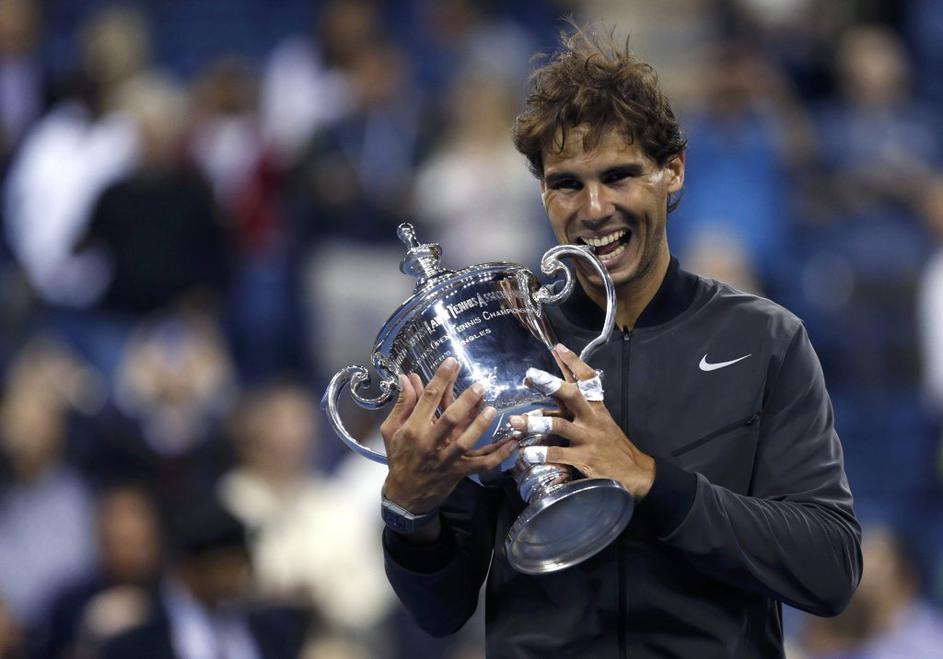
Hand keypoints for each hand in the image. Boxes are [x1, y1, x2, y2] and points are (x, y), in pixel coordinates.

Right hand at [380, 357, 517, 514]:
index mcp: (413, 430)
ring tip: (491, 408)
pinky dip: (500, 455)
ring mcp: (446, 459)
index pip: (428, 400)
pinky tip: (513, 443)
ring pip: (466, 442)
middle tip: (479, 385)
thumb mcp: (392, 430)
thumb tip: (407, 376)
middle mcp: (430, 444)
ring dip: (480, 426)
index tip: (452, 361)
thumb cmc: (399, 457)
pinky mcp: (460, 472)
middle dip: (464, 401)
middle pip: (449, 420)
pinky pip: (483, 464)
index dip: (440, 379)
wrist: (404, 496)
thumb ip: (403, 403)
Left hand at [509, 344, 655, 499]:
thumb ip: (581, 402)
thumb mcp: (600, 418)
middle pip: (571, 395)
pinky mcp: (584, 458)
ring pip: (559, 426)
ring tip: (515, 421)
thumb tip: (565, 380)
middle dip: (550, 384)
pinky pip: (559, 454)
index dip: (574, 362)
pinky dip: (541, 453)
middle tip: (530, 376)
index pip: (587, 379)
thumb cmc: (611, 442)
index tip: (558, 348)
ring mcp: (587, 438)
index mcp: (595, 407)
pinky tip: (527, 452)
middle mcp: (591, 419)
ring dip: (535, 423)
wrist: (634, 470)